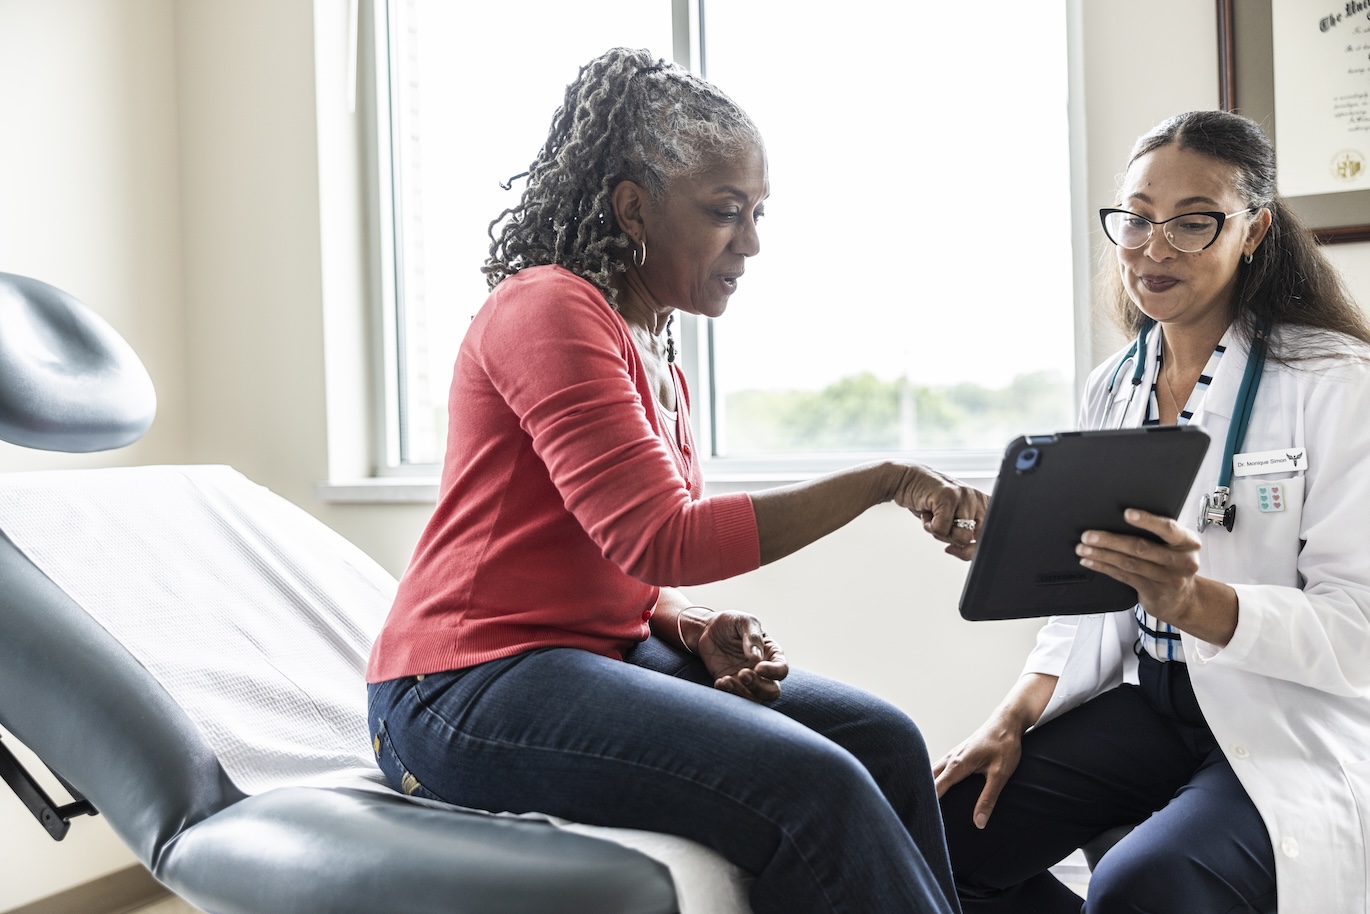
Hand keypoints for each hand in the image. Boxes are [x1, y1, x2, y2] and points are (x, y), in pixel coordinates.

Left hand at [697, 611, 788, 702]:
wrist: (707, 629)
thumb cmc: (731, 623)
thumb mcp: (744, 621)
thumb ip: (753, 636)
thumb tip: (757, 657)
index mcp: (771, 654)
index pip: (782, 669)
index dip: (774, 672)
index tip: (758, 667)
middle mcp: (762, 671)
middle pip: (772, 691)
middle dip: (759, 687)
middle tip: (743, 674)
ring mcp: (747, 680)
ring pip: (755, 698)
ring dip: (743, 693)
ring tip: (727, 680)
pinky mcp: (731, 685)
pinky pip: (735, 697)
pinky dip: (728, 693)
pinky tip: (720, 682)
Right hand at [888, 463, 988, 560]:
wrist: (908, 480)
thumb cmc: (930, 502)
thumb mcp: (954, 519)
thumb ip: (966, 535)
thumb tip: (967, 552)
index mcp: (984, 504)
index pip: (988, 538)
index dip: (970, 550)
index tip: (956, 547)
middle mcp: (978, 499)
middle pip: (974, 541)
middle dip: (954, 541)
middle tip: (942, 527)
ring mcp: (965, 496)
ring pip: (960, 538)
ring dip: (941, 533)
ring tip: (934, 517)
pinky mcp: (948, 497)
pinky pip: (941, 529)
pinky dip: (929, 526)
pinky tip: (927, 512)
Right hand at [933, 715, 1024, 829]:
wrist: (1007, 722)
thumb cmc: (1004, 745)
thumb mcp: (1000, 774)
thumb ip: (988, 798)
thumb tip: (979, 823)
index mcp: (958, 764)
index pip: (936, 788)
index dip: (929, 804)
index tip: (924, 818)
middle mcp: (951, 759)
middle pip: (928, 780)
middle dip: (923, 795)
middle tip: (918, 814)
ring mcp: (952, 754)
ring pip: (932, 773)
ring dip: (926, 786)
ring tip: (923, 803)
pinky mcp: (957, 754)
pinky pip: (939, 768)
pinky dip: (933, 779)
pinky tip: (935, 788)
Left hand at [1076, 508, 1202, 627]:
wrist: (1183, 599)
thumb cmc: (1174, 564)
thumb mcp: (1176, 546)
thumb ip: (1159, 533)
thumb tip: (1120, 518)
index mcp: (1188, 543)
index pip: (1168, 529)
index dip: (1147, 521)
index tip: (1127, 514)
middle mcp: (1181, 561)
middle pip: (1141, 548)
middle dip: (1110, 540)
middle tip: (1089, 535)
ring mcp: (1167, 579)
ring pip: (1129, 563)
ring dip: (1102, 555)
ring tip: (1083, 548)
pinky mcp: (1152, 591)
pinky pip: (1124, 576)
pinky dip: (1104, 567)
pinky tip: (1091, 562)